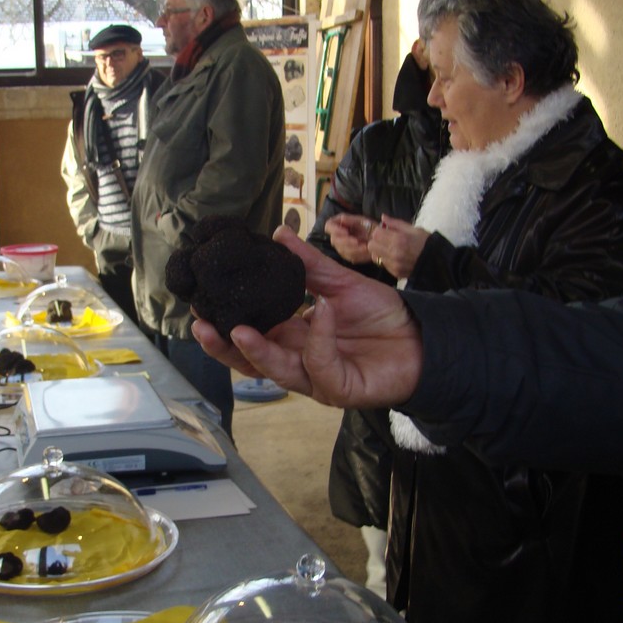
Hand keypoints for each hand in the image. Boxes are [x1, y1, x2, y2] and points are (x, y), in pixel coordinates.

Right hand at [191, 227, 423, 408]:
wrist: (423, 337)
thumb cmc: (382, 316)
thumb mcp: (341, 283)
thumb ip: (308, 264)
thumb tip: (278, 234)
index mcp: (292, 337)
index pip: (250, 333)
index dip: (224, 321)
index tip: (200, 301)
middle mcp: (298, 361)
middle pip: (251, 361)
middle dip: (224, 346)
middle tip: (201, 324)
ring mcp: (317, 379)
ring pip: (277, 371)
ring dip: (256, 351)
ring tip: (237, 330)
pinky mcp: (340, 389)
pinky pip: (320, 366)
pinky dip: (319, 338)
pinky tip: (321, 312)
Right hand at [324, 213, 379, 265]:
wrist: (379, 239)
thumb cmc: (369, 227)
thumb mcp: (362, 221)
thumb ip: (351, 220)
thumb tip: (342, 219)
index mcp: (338, 225)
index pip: (329, 226)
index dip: (334, 230)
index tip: (345, 232)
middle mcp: (337, 237)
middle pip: (335, 240)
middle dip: (346, 241)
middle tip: (357, 241)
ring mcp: (341, 247)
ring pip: (342, 250)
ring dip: (354, 249)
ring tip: (365, 246)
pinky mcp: (348, 256)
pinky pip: (350, 257)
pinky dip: (358, 253)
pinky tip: (366, 250)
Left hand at [368, 215, 429, 280]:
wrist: (437, 262)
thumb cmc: (426, 242)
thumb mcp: (414, 229)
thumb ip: (396, 223)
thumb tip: (383, 217)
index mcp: (399, 239)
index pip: (376, 234)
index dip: (379, 231)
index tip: (385, 231)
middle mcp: (394, 253)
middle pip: (372, 246)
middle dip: (376, 241)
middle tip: (385, 240)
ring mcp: (394, 264)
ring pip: (375, 256)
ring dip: (379, 251)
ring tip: (390, 249)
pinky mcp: (395, 273)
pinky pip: (383, 264)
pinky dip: (386, 259)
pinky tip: (395, 257)